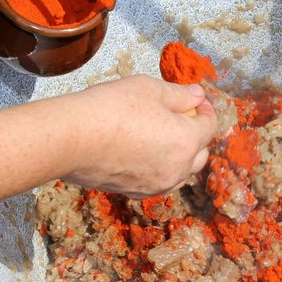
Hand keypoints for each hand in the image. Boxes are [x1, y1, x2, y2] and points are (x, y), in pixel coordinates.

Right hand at [58, 75, 217, 197]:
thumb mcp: (150, 88)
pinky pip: (160, 181)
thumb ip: (180, 94)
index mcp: (186, 141)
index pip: (210, 125)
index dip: (206, 109)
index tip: (197, 99)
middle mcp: (178, 169)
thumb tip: (198, 95)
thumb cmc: (111, 108)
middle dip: (196, 134)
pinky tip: (144, 152)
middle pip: (200, 153)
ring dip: (180, 155)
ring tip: (163, 136)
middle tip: (182, 116)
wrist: (71, 140)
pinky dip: (160, 167)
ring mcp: (157, 185)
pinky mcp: (136, 192)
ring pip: (182, 172)